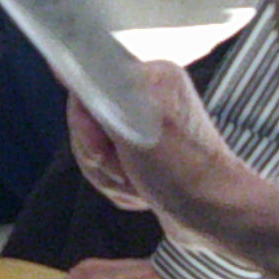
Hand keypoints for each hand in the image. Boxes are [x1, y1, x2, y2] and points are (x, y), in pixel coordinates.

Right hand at [67, 66, 250, 234]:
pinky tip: (142, 194)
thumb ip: (96, 87)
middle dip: (100, 156)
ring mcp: (144, 128)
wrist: (215, 217)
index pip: (86, 86)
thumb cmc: (181, 168)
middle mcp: (147, 97)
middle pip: (87, 121)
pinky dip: (120, 186)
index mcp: (150, 75)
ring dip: (110, 175)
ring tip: (138, 184)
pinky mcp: (143, 157)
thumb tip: (63, 61)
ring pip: (93, 150)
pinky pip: (108, 168)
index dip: (87, 123)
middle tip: (127, 169)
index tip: (104, 145)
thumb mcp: (132, 119)